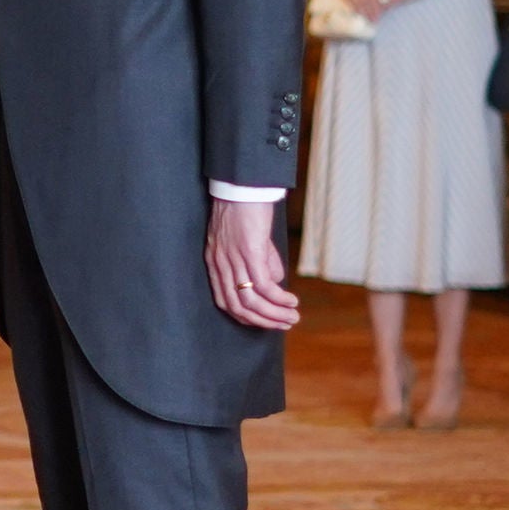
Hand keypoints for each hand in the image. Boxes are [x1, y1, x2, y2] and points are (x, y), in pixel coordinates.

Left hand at [206, 196, 299, 329]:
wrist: (242, 183)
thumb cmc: (244, 208)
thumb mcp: (247, 239)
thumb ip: (260, 261)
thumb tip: (276, 282)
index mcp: (215, 263)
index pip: (224, 301)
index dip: (245, 317)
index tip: (264, 323)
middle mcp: (221, 265)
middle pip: (238, 307)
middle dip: (263, 321)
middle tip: (284, 325)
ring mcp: (234, 259)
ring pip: (252, 301)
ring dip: (274, 314)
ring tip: (292, 317)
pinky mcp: (250, 251)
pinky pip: (264, 285)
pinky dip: (279, 298)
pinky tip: (291, 301)